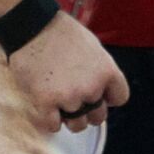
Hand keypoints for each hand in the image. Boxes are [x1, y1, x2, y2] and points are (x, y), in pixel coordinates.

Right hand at [7, 10, 128, 133]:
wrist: (33, 27)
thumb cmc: (62, 32)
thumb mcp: (93, 46)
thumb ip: (100, 70)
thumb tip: (102, 87)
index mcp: (107, 71)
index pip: (120, 98)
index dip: (108, 97)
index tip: (99, 94)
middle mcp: (91, 88)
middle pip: (98, 117)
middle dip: (88, 110)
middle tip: (74, 98)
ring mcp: (69, 97)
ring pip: (77, 125)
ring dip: (69, 118)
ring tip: (59, 102)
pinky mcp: (45, 103)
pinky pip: (53, 126)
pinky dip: (50, 120)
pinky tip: (46, 107)